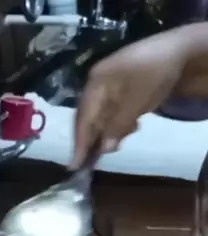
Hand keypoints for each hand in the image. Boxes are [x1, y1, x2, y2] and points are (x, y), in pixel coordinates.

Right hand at [72, 29, 189, 168]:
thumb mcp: (136, 101)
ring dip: (108, 133)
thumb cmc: (154, 73)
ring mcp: (110, 87)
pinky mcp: (122, 91)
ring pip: (102, 118)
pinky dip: (119, 125)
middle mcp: (98, 85)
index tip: (74, 167)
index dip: (79, 143)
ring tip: (118, 144)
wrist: (179, 51)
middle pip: (89, 119)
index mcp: (96, 83)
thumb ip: (118, 126)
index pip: (83, 119)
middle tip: (90, 164)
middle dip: (92, 141)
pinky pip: (114, 113)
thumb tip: (104, 150)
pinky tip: (131, 127)